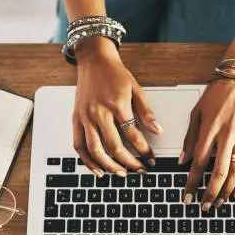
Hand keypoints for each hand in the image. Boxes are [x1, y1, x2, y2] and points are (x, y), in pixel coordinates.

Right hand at [72, 37, 162, 176]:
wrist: (93, 60)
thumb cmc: (115, 74)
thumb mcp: (136, 89)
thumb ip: (146, 112)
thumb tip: (158, 130)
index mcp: (116, 104)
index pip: (133, 135)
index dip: (144, 150)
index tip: (151, 159)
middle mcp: (99, 112)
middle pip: (114, 146)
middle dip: (129, 162)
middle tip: (139, 169)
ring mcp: (85, 117)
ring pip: (95, 150)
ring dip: (109, 166)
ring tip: (121, 174)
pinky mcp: (76, 119)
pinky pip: (79, 145)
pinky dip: (87, 161)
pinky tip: (98, 170)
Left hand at [180, 78, 234, 209]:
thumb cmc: (218, 92)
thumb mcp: (196, 112)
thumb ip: (190, 137)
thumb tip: (183, 160)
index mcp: (210, 129)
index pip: (199, 163)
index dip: (192, 182)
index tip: (187, 196)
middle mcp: (227, 136)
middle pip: (218, 172)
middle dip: (210, 193)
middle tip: (204, 206)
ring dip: (227, 191)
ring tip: (219, 203)